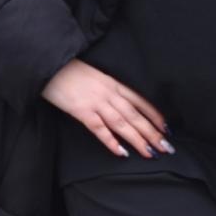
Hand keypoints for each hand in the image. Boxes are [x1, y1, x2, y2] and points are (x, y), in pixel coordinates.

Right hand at [42, 59, 172, 158]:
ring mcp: (95, 101)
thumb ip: (105, 88)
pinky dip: (111, 141)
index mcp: (112, 82)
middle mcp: (108, 92)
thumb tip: (116, 102)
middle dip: (152, 132)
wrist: (48, 63)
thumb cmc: (68, 69)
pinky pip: (99, 129)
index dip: (154, 115)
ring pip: (122, 123)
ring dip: (138, 139)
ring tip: (150, 152)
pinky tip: (121, 152)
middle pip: (135, 115)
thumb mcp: (92, 75)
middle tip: (167, 147)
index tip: (166, 128)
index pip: (139, 100)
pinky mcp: (81, 110)